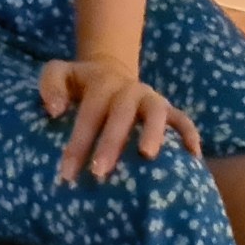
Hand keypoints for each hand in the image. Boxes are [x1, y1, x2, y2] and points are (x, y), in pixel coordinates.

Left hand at [39, 57, 200, 183]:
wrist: (110, 70)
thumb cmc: (81, 83)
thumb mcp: (60, 73)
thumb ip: (51, 85)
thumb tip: (54, 110)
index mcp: (102, 83)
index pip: (88, 114)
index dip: (78, 143)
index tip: (67, 173)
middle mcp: (129, 90)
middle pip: (121, 115)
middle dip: (110, 143)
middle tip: (99, 172)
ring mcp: (151, 99)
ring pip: (156, 113)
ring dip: (153, 133)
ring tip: (147, 157)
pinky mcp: (169, 109)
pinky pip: (183, 120)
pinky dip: (190, 135)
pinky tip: (193, 157)